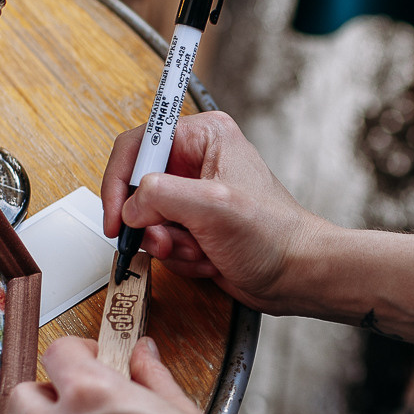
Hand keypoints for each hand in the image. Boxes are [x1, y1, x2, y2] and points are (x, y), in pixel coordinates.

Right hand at [102, 111, 328, 313]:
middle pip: (137, 188)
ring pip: (147, 220)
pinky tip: (209, 259)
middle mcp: (196, 161)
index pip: (137, 145)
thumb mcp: (213, 206)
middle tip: (169, 240)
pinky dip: (180, 257)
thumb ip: (161, 195)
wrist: (297, 276)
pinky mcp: (194, 226)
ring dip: (169, 245)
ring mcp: (194, 197)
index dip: (118, 182)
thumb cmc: (273, 236)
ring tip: (201, 250)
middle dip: (151, 223)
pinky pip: (163, 241)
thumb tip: (130, 207)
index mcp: (203, 137)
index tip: (116, 217)